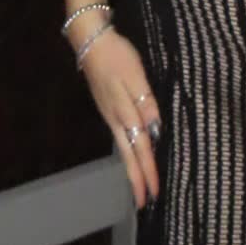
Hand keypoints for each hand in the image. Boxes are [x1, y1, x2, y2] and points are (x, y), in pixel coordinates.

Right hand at [77, 27, 162, 210]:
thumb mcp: (136, 76)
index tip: (152, 194)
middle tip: (145, 202)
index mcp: (125, 113)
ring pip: (124, 147)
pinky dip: (128, 150)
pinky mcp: (108, 108)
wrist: (91, 42)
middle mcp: (116, 119)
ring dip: (132, 167)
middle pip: (129, 154)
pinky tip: (131, 153)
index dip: (146, 171)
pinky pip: (120, 136)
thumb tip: (154, 131)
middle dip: (137, 178)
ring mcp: (110, 114)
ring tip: (139, 184)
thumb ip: (145, 103)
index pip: (140, 149)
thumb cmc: (117, 56)